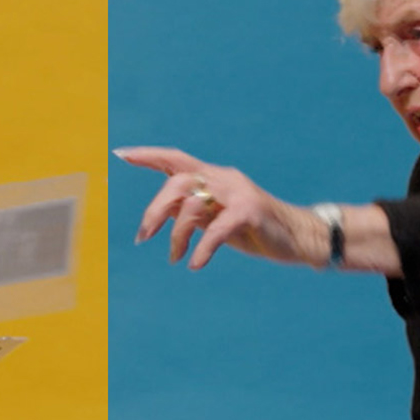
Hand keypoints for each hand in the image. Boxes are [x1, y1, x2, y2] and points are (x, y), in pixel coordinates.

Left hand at [115, 146, 326, 269]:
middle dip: (154, 210)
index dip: (149, 156)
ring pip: (192, 206)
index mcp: (214, 177)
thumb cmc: (253, 229)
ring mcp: (238, 193)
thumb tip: (162, 212)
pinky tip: (195, 265)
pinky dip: (202, 248)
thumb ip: (192, 211)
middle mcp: (223, 178)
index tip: (121, 155)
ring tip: (175, 258)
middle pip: (177, 184)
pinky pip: (216, 229)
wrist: (298, 237)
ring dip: (177, 236)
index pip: (176, 160)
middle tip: (142, 237)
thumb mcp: (217, 218)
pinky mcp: (250, 211)